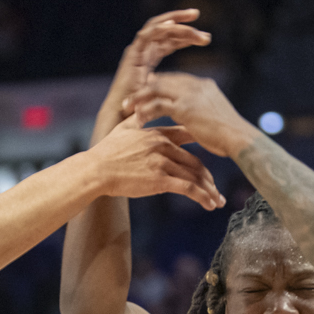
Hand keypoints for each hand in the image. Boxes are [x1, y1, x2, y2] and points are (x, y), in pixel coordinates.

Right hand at [83, 118, 223, 210]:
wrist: (96, 169)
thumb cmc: (106, 152)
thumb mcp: (122, 128)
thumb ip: (134, 119)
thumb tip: (136, 108)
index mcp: (158, 134)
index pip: (188, 136)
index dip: (203, 146)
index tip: (213, 155)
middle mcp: (164, 146)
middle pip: (195, 162)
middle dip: (209, 178)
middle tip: (217, 190)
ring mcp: (163, 162)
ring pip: (195, 176)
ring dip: (209, 190)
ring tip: (217, 202)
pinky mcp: (160, 179)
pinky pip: (188, 188)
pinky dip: (202, 196)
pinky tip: (209, 204)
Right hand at [108, 9, 211, 100]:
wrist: (124, 118)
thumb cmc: (144, 109)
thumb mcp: (165, 92)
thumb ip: (175, 83)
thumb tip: (195, 84)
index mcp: (150, 57)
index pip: (169, 40)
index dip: (185, 35)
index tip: (204, 36)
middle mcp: (143, 51)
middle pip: (163, 28)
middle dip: (181, 20)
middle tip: (197, 14)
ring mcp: (137, 52)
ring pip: (157, 28)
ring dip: (176, 23)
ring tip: (194, 18)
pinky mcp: (132, 55)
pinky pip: (146, 35)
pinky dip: (159, 28)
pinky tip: (173, 25)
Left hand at [124, 72, 260, 158]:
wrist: (238, 138)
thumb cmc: (229, 135)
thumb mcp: (215, 117)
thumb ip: (201, 112)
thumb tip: (193, 120)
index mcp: (204, 85)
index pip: (176, 79)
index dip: (160, 85)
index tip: (146, 91)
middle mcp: (196, 85)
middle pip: (163, 81)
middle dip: (145, 90)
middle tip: (130, 99)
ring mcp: (189, 95)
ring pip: (156, 90)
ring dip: (140, 98)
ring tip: (127, 107)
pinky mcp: (184, 107)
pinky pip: (158, 105)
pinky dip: (146, 111)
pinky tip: (138, 119)